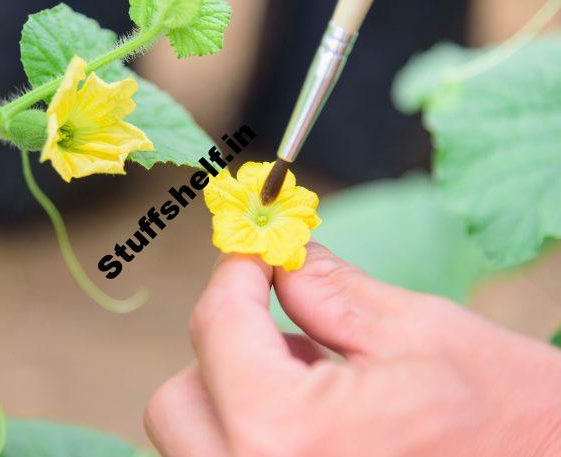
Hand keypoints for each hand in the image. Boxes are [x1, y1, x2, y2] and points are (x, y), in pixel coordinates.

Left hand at [145, 244, 560, 456]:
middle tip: (284, 325)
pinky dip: (246, 435)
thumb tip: (278, 256)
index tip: (253, 253)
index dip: (234, 274)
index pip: (217, 326)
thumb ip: (329, 289)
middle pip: (179, 396)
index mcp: (288, 435)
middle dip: (225, 347)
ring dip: (231, 396)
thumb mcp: (420, 334)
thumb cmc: (511, 422)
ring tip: (312, 386)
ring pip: (191, 439)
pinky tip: (314, 427)